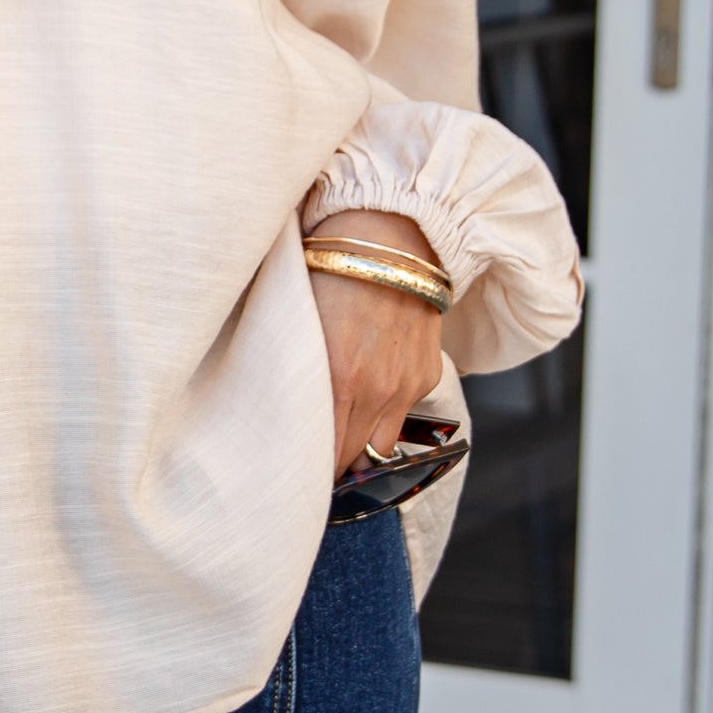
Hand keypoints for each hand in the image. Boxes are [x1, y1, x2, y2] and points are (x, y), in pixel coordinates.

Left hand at [307, 219, 450, 478]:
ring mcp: (406, 386)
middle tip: (310, 466)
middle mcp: (376, 391)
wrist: (389, 235)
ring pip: (381, 447)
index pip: (323, 455)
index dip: (308, 472)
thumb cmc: (330, 269)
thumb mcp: (298, 324)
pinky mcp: (427, 374)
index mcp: (338, 380)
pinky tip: (368, 395)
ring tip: (340, 440)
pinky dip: (385, 413)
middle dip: (331, 464)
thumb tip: (285, 416)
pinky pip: (403, 413)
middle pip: (351, 458)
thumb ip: (296, 376)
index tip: (293, 477)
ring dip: (360, 446)